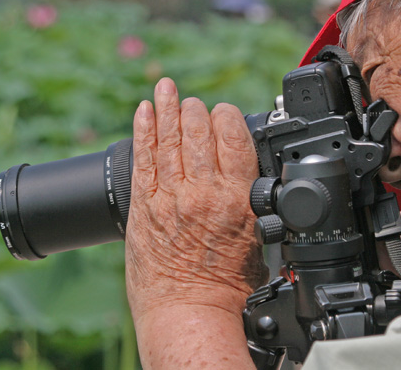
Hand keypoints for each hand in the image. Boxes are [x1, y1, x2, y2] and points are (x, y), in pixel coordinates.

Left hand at [125, 78, 267, 323]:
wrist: (190, 314)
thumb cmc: (228, 287)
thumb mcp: (257, 239)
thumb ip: (252, 201)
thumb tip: (251, 176)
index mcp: (236, 198)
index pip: (233, 138)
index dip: (227, 117)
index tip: (224, 113)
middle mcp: (202, 192)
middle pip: (198, 132)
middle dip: (197, 110)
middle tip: (195, 103)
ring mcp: (169, 197)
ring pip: (169, 139)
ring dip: (167, 108)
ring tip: (166, 86)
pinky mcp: (143, 207)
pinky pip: (142, 159)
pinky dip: (143, 132)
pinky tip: (144, 111)